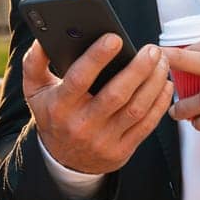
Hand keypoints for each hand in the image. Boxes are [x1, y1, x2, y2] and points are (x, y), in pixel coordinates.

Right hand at [22, 35, 172, 175]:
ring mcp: (103, 140)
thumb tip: (43, 39)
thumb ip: (34, 63)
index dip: (97, 57)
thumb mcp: (35, 91)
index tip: (115, 38)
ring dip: (153, 83)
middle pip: (115, 94)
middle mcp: (81, 125)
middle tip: (152, 49)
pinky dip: (159, 103)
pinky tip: (165, 84)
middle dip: (138, 69)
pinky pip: (146, 125)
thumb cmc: (53, 115)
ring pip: (135, 109)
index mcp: (59, 106)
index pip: (79, 79)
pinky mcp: (121, 150)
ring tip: (162, 62)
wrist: (64, 161)